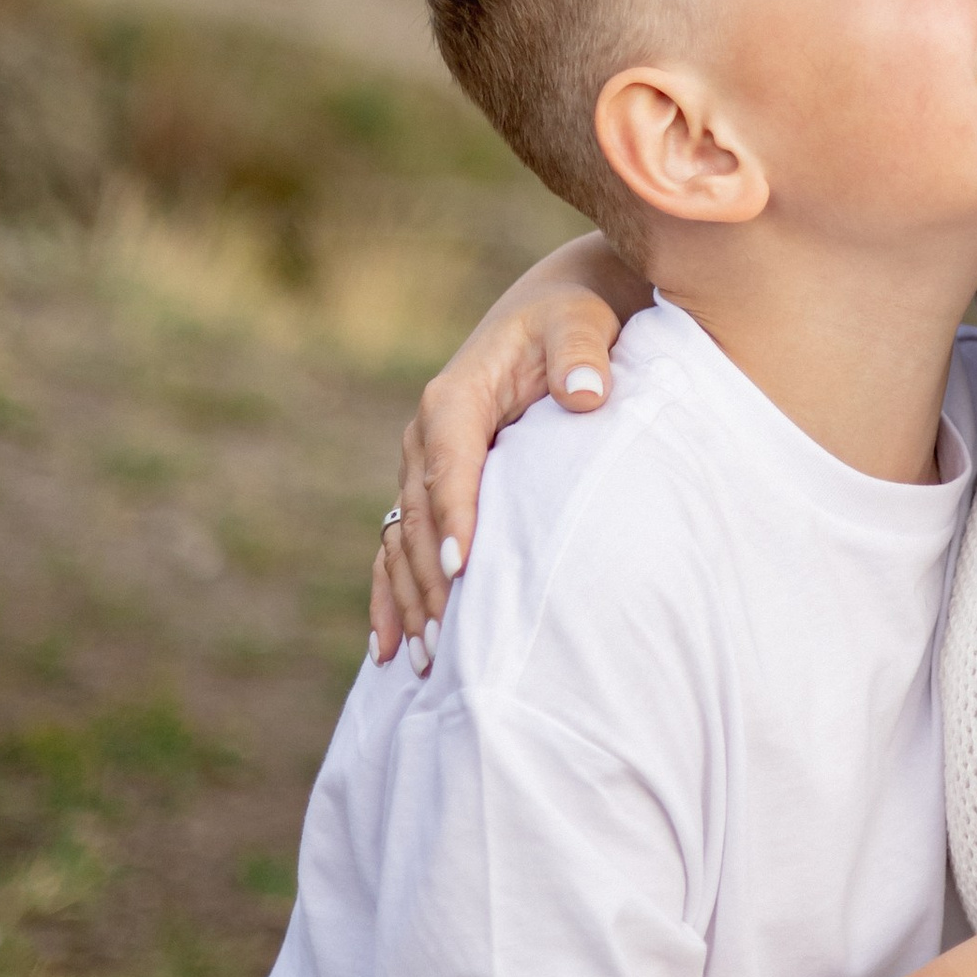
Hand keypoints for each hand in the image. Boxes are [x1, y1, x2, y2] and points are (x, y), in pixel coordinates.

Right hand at [371, 236, 643, 662]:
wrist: (555, 315)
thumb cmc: (572, 321)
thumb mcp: (579, 324)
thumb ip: (580, 356)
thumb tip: (586, 394)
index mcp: (456, 399)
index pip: (450, 465)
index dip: (454, 516)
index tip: (462, 570)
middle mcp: (429, 436)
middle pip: (418, 515)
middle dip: (428, 578)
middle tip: (447, 640)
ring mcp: (424, 467)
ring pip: (401, 540)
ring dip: (409, 598)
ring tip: (423, 661)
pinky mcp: (434, 488)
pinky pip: (398, 547)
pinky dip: (392, 593)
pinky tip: (391, 646)